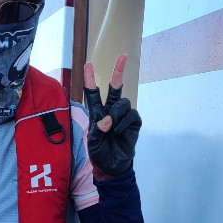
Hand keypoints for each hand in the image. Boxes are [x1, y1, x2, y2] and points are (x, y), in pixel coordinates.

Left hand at [83, 53, 141, 176]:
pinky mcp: (134, 122)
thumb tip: (108, 119)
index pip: (93, 94)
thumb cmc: (100, 153)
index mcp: (97, 113)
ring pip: (122, 103)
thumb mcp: (93, 141)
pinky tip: (120, 132)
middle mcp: (111, 111)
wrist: (113, 166)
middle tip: (123, 56)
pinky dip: (123, 124)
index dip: (90, 79)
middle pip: (115, 88)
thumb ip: (99, 129)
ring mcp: (123, 116)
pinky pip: (131, 115)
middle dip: (118, 71)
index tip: (88, 64)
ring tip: (112, 129)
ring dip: (116, 114)